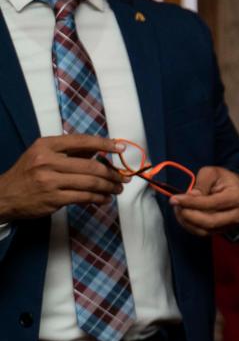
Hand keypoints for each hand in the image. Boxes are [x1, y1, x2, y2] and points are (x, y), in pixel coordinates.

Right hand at [0, 134, 121, 221]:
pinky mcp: (53, 199)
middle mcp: (48, 161)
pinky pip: (84, 197)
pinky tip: (104, 199)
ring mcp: (50, 181)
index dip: (104, 144)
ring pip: (91, 183)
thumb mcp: (42, 154)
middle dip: (112, 173)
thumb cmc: (28, 172)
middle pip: (91, 166)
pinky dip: (98, 198)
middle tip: (124, 178)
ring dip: (109, 187)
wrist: (4, 195)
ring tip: (117, 189)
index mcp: (46, 145)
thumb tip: (99, 149)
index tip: (121, 148)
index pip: (82, 141)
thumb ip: (69, 151)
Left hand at [170, 166, 238, 235]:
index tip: (174, 199)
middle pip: (209, 221)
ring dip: (187, 221)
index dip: (190, 202)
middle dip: (188, 214)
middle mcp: (238, 214)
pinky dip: (190, 226)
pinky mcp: (224, 230)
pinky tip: (184, 215)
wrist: (237, 189)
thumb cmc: (224, 179)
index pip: (211, 204)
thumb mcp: (212, 173)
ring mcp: (232, 225)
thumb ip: (201, 183)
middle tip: (175, 205)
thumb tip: (191, 196)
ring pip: (204, 230)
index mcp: (237, 197)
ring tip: (179, 209)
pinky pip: (203, 232)